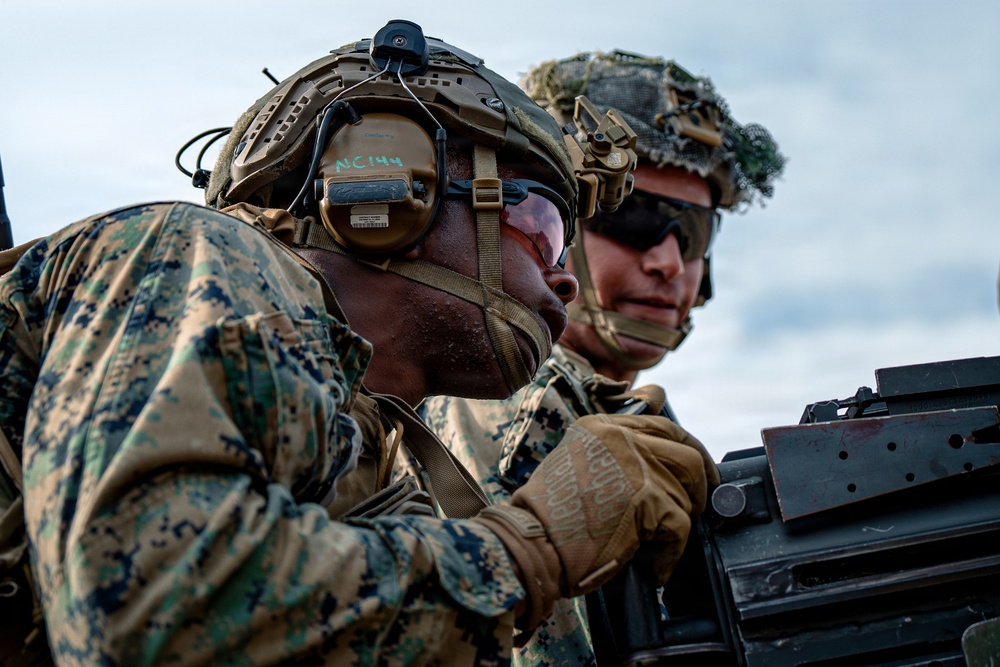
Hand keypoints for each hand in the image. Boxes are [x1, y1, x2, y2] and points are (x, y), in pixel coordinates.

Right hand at [474, 413, 718, 629]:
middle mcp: (621, 438)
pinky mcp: (647, 501)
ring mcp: (637, 467)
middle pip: (685, 451)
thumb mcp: (572, 465)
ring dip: (681, 519)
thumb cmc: (546, 516)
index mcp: (601, 427)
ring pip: (687, 490)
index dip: (683, 441)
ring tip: (664, 541)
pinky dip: (672, 553)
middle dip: (701, 479)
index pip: (658, 418)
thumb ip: (608, 456)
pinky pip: (680, 526)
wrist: (532, 542)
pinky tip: (657, 568)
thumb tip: (651, 465)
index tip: (695, 456)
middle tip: (701, 501)